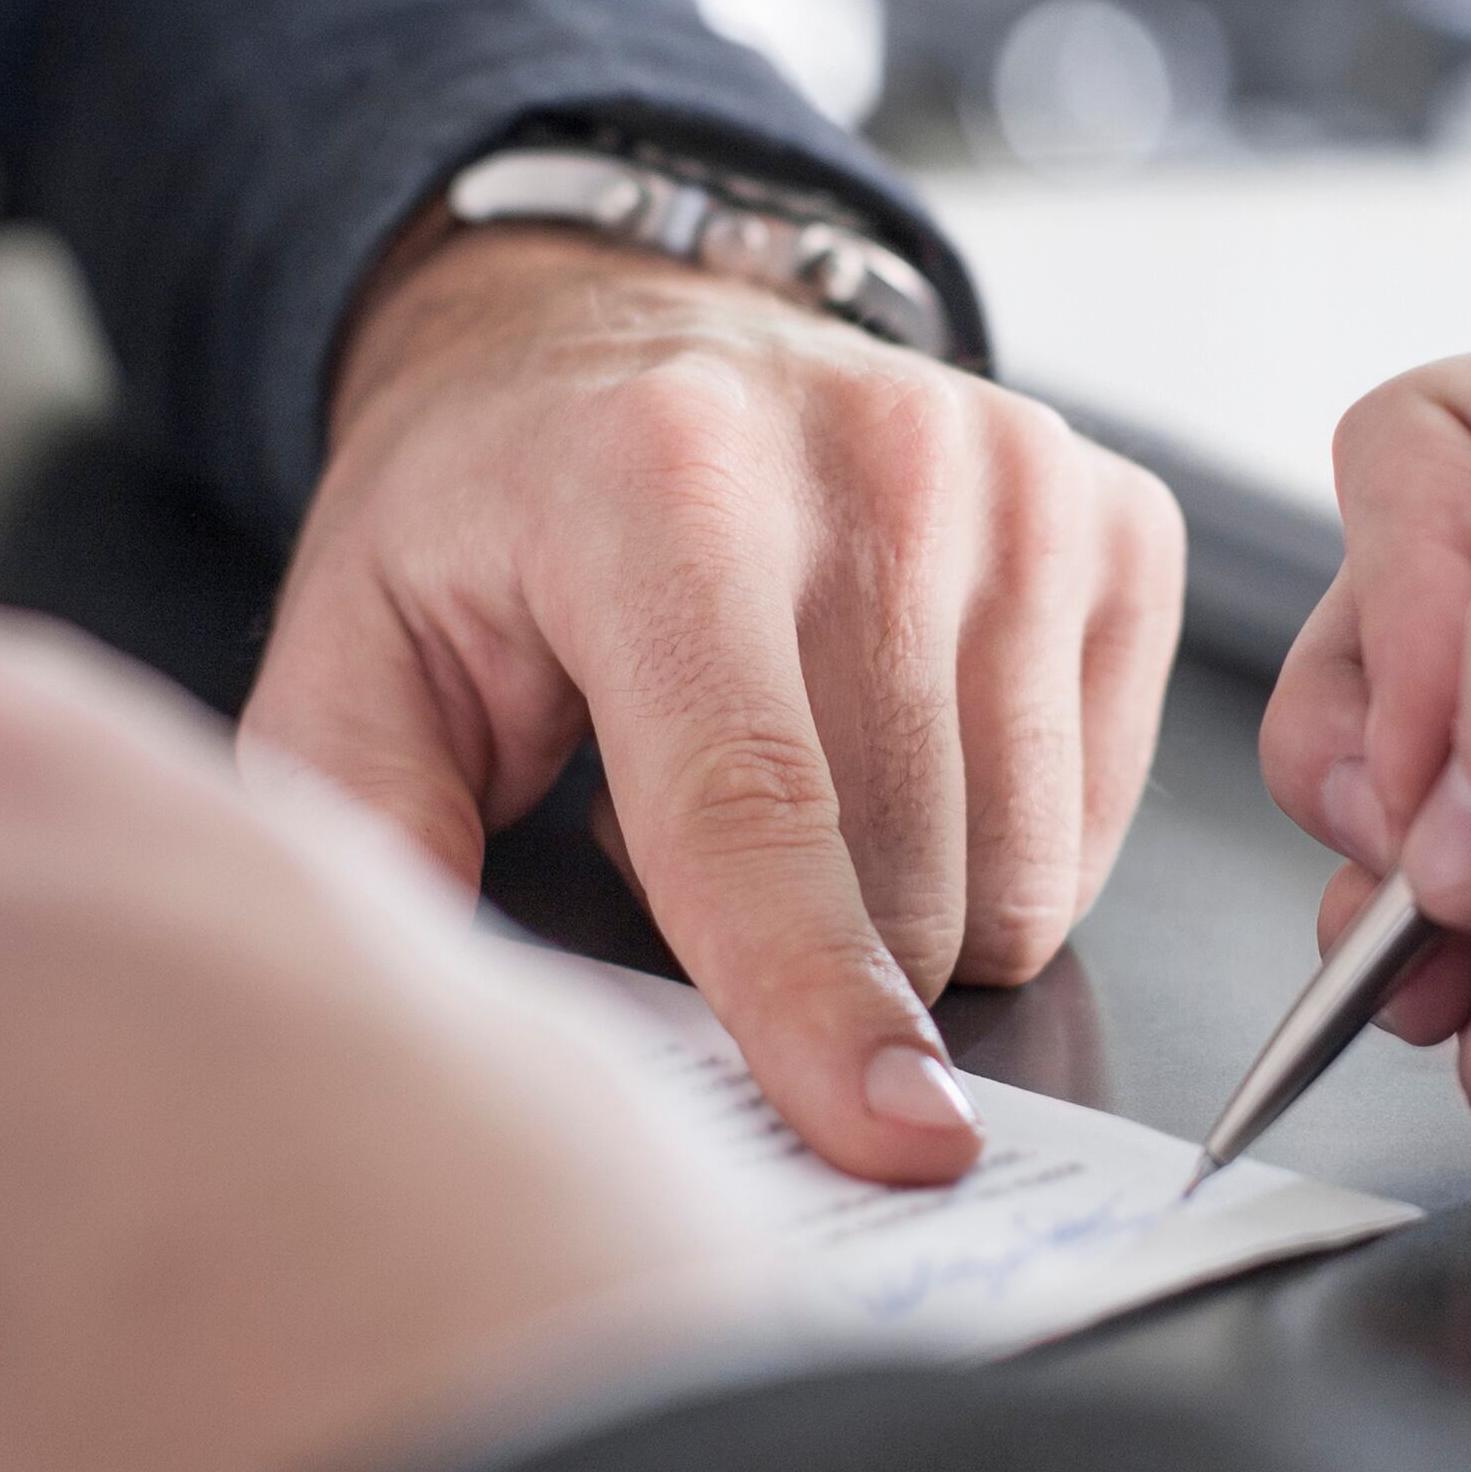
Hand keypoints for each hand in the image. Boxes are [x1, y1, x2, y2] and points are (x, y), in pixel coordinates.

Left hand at [244, 223, 1185, 1183]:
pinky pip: (1099, 818)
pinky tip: (891, 748)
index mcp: (662, 484)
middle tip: (676, 840)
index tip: (888, 1141)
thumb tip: (440, 1027)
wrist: (619, 330)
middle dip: (805, 958)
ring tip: (780, 782)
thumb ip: (366, 831)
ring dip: (902, 902)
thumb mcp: (353, 652)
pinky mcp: (1117, 521)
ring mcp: (1022, 482)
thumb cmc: (495, 515)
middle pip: (910, 876)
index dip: (814, 998)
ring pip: (1024, 871)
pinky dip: (998, 841)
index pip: (756, 805)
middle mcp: (875, 460)